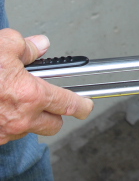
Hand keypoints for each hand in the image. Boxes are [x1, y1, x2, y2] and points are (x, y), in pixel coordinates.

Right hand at [0, 29, 93, 144]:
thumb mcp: (3, 45)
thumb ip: (26, 46)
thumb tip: (40, 45)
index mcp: (31, 95)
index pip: (69, 104)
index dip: (83, 105)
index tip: (88, 105)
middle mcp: (20, 119)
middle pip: (54, 125)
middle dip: (56, 114)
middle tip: (51, 101)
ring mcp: (2, 132)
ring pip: (28, 131)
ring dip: (29, 119)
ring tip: (15, 100)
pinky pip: (6, 135)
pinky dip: (6, 124)